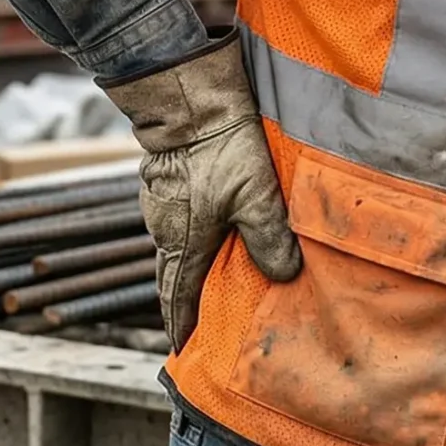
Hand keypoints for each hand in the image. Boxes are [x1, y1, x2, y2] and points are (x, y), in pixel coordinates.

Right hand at [100, 33, 301, 350]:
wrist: (190, 96)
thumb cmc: (221, 148)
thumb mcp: (256, 197)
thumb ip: (270, 239)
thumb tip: (284, 275)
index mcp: (181, 243)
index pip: (176, 297)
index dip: (181, 325)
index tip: (183, 349)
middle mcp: (164, 228)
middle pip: (174, 274)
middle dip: (187, 299)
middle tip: (204, 319)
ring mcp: (161, 203)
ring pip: (178, 244)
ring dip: (194, 262)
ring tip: (217, 276)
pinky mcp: (165, 181)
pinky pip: (179, 219)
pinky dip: (195, 233)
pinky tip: (216, 227)